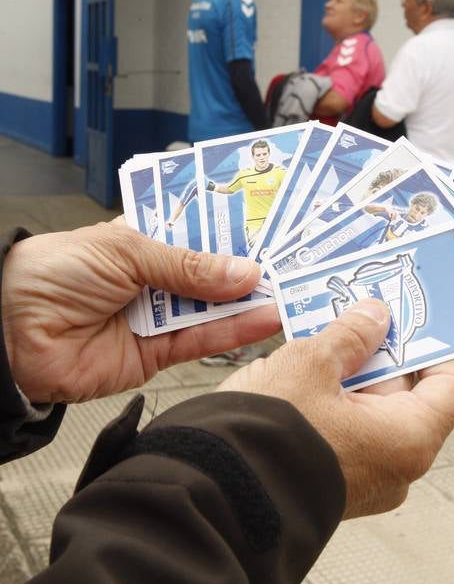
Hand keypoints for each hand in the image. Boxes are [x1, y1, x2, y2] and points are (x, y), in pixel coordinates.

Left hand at [2, 219, 280, 404]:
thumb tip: (244, 272)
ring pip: (211, 308)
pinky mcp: (154, 356)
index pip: (196, 233)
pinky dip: (233, 332)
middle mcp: (152, 279)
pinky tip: (264, 319)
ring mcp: (154, 317)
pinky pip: (200, 341)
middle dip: (248, 268)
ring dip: (249, 301)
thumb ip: (187, 265)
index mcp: (142, 242)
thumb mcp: (127, 251)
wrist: (7, 331)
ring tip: (291, 289)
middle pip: (209, 273)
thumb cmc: (55, 272)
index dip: (231, 232)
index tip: (271, 227)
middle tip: (294, 262)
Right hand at [218, 300, 453, 518]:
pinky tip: (298, 375)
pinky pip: (343, 433)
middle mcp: (395, 467)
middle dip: (378, 352)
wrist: (215, 496)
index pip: (451, 387)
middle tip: (353, 316)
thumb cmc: (271, 435)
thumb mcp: (311, 363)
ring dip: (347, 374)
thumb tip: (374, 316)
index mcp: (408, 439)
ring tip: (315, 339)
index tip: (413, 319)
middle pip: (404, 395)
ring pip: (368, 412)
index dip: (437, 347)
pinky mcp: (331, 484)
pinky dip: (329, 402)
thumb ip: (350, 335)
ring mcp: (363, 481)